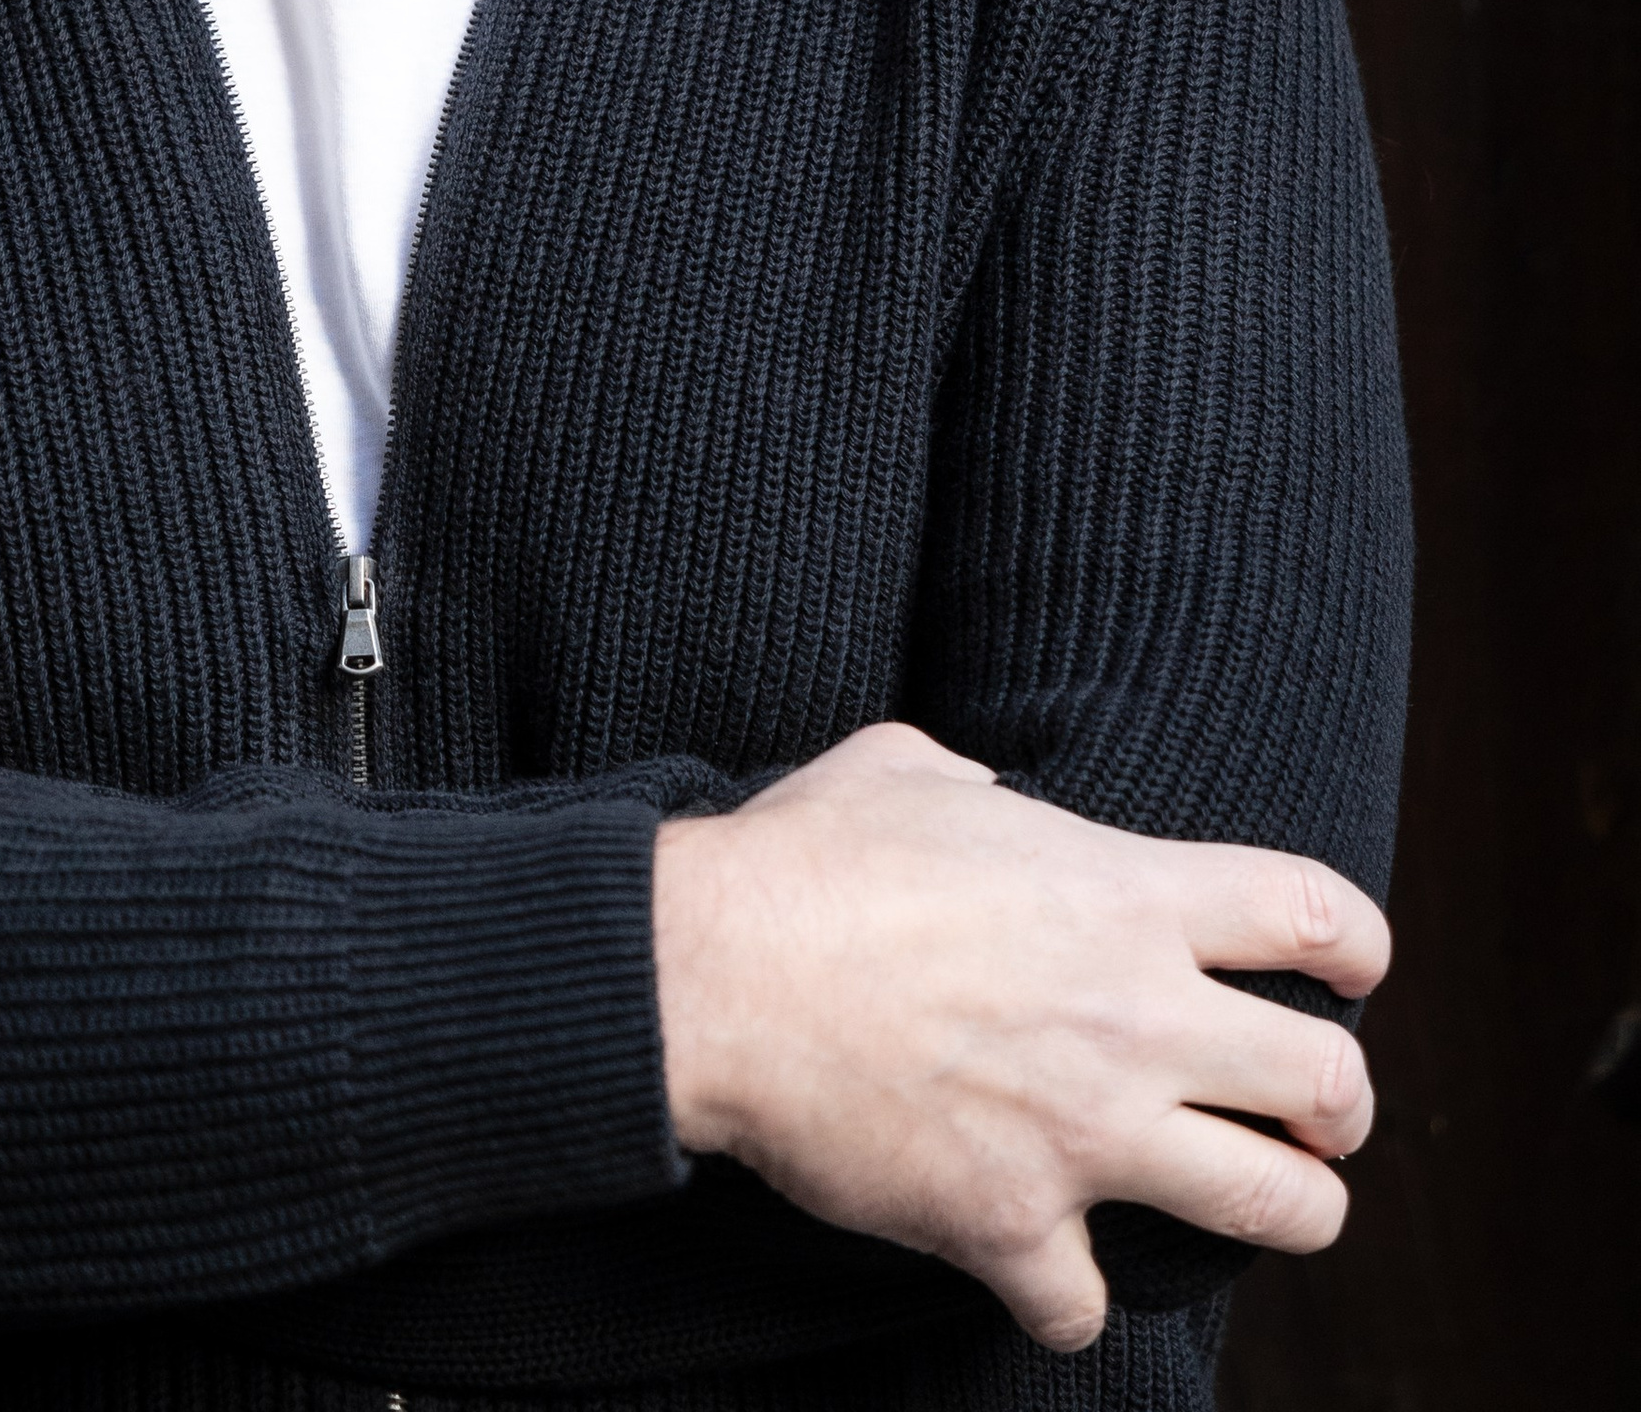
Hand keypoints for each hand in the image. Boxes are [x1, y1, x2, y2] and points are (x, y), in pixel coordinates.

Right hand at [652, 720, 1387, 1351]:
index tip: (1351, 969)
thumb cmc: (803, 858)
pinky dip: (1066, 1298)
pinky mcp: (1012, 1222)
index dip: (1356, 944)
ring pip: (1278, 1208)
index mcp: (1122, 893)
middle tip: (1314, 1109)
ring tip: (1260, 1196)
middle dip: (1344, 1107)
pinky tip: (1041, 1269)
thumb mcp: (906, 765)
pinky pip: (1087, 1308)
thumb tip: (984, 791)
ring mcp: (1085, 1129)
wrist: (717, 973)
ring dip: (1286, 1208)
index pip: (1311, 913)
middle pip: (1334, 1086)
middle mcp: (1135, 1013)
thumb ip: (979, 782)